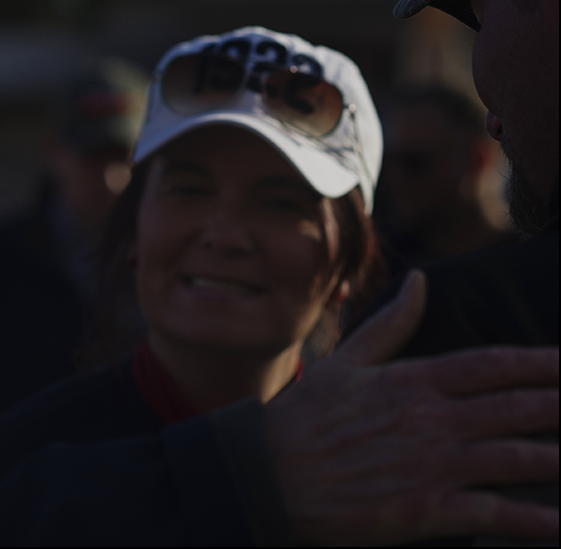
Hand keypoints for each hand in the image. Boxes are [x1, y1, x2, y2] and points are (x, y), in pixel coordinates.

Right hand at [265, 269, 558, 544]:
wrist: (268, 475)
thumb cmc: (304, 418)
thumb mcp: (345, 362)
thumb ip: (391, 324)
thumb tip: (420, 281)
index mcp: (412, 381)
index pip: (492, 365)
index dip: (541, 363)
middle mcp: (430, 419)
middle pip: (518, 407)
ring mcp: (431, 466)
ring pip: (517, 457)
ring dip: (560, 457)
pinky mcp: (426, 511)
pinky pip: (494, 515)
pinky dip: (535, 519)